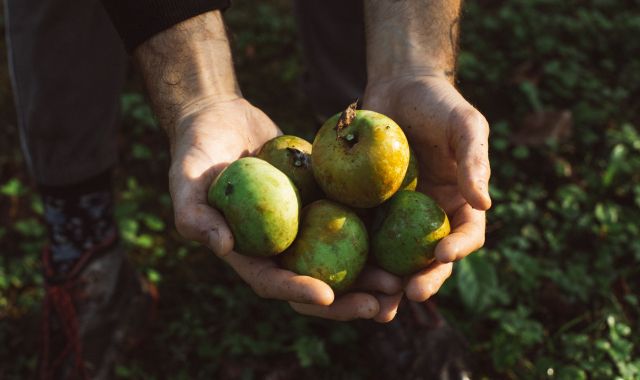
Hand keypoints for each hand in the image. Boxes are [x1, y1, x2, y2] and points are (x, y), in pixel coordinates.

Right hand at [169, 97, 401, 320]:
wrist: (223, 118)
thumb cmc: (197, 147)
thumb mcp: (185, 176)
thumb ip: (194, 212)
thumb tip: (223, 247)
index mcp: (247, 252)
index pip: (272, 282)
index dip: (298, 293)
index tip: (328, 294)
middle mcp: (277, 246)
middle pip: (314, 282)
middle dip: (347, 301)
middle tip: (382, 303)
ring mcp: (301, 226)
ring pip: (339, 259)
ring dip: (370, 275)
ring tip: (402, 281)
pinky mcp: (320, 203)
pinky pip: (350, 221)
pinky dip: (375, 233)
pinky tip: (403, 236)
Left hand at [364, 75, 490, 301]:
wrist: (398, 86)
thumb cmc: (437, 103)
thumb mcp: (464, 124)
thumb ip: (475, 160)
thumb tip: (485, 203)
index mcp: (458, 204)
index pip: (465, 236)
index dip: (458, 250)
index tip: (441, 254)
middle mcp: (428, 217)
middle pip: (428, 259)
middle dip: (422, 280)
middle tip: (408, 294)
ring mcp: (396, 217)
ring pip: (392, 258)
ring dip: (387, 284)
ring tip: (375, 304)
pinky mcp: (366, 209)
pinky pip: (360, 235)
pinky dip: (353, 256)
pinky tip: (340, 271)